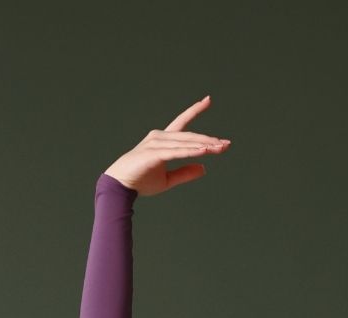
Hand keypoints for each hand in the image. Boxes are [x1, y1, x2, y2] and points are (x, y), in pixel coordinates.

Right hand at [104, 94, 230, 195]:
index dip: (195, 110)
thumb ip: (185, 172)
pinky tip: (205, 152)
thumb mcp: (168, 179)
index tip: (208, 99)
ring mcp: (156, 144)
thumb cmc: (141, 181)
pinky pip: (177, 152)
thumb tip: (204, 168)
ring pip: (186, 143)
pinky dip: (191, 152)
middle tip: (227, 144)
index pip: (182, 122)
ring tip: (220, 148)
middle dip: (209, 139)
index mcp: (163, 140)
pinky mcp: (154, 154)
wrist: (121, 186)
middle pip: (190, 136)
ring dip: (204, 146)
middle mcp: (160, 137)